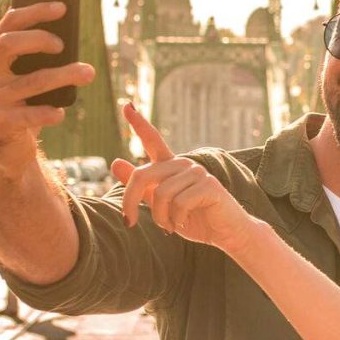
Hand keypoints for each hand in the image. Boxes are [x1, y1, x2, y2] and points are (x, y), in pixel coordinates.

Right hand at [0, 3, 97, 173]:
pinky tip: (60, 113)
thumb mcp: (21, 78)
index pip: (8, 24)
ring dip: (64, 75)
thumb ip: (32, 57)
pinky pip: (29, 116)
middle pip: (8, 44)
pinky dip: (48, 113)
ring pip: (30, 81)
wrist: (4, 151)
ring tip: (88, 72)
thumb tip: (67, 34)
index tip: (62, 7)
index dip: (35, 12)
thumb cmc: (20, 106)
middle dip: (40, 39)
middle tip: (65, 46)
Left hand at [113, 103, 257, 251]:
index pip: (153, 140)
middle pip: (142, 174)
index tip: (127, 106)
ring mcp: (197, 173)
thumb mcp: (160, 205)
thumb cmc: (193, 219)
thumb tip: (115, 162)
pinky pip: (178, 203)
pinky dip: (175, 220)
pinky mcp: (208, 185)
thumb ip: (140, 187)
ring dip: (159, 217)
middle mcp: (183, 164)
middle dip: (129, 201)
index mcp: (170, 167)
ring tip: (168, 226)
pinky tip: (182, 224)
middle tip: (129, 223)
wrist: (224, 234)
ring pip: (160, 194)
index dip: (139, 124)